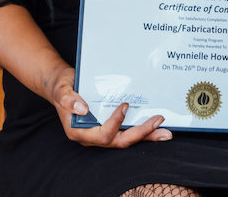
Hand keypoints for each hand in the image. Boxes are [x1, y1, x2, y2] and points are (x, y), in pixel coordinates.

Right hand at [44, 67, 170, 147]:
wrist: (62, 85)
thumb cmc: (62, 86)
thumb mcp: (62, 89)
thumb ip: (68, 99)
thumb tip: (82, 108)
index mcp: (80, 132)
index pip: (103, 134)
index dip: (115, 123)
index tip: (125, 106)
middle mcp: (93, 136)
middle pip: (119, 141)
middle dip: (141, 133)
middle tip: (159, 123)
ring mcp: (103, 132)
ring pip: (127, 139)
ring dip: (147, 135)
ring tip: (166, 132)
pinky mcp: (111, 126)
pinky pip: (127, 131)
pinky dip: (143, 130)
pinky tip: (157, 126)